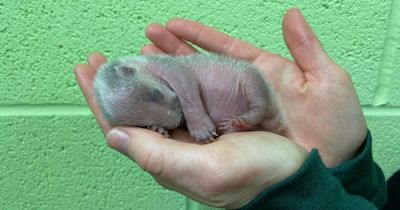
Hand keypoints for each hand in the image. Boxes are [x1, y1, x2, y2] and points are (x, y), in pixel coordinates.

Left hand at [74, 50, 306, 208]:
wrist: (291, 175)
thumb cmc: (255, 177)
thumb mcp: (206, 171)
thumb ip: (159, 156)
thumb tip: (114, 136)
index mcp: (166, 159)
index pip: (120, 127)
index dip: (100, 100)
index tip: (86, 71)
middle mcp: (174, 144)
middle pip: (135, 110)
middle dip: (116, 83)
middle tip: (101, 58)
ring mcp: (192, 130)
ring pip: (159, 98)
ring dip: (143, 74)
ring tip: (132, 51)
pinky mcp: (210, 119)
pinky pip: (183, 93)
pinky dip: (172, 74)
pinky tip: (167, 61)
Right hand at [142, 8, 366, 166]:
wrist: (332, 167)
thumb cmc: (335, 126)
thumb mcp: (327, 81)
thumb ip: (306, 48)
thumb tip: (292, 14)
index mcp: (260, 73)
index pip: (223, 47)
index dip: (198, 35)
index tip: (173, 24)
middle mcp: (241, 91)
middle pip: (201, 65)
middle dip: (174, 51)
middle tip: (147, 41)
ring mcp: (233, 113)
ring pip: (195, 90)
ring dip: (171, 76)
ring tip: (144, 63)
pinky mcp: (229, 135)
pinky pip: (200, 119)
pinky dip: (180, 109)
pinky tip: (160, 101)